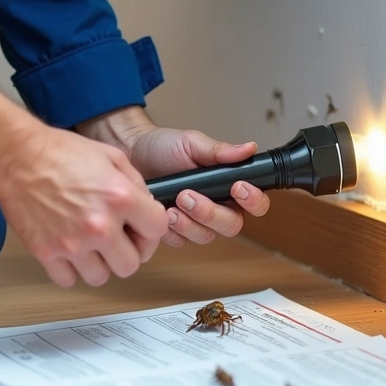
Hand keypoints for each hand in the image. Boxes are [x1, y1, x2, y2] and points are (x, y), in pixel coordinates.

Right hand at [0, 45, 166, 288]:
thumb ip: (135, 184)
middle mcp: (100, 226)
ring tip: (90, 245)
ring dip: (99, 263)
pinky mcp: (46, 253)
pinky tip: (69, 250)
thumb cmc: (60, 151)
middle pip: (131, 265)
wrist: (16, 155)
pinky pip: (68, 280)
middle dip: (128, 252)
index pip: (158, 231)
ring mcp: (72, 244)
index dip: (151, 230)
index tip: (141, 228)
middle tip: (117, 240)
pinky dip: (70, 269)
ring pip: (101, 277)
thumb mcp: (111, 156)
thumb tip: (147, 207)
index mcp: (121, 198)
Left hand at [76, 107, 271, 247]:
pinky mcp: (175, 231)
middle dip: (211, 213)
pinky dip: (172, 230)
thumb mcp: (192, 144)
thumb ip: (220, 151)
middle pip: (231, 225)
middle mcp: (217, 206)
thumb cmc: (162, 147)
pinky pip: (181, 242)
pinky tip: (162, 213)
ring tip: (172, 206)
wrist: (131, 154)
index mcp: (227, 185)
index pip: (255, 203)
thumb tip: (249, 148)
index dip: (252, 200)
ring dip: (190, 223)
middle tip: (188, 196)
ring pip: (206, 236)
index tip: (238, 187)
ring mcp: (196, 221)